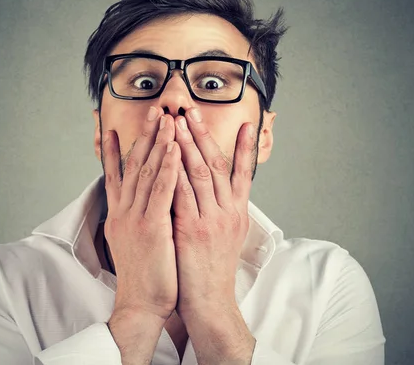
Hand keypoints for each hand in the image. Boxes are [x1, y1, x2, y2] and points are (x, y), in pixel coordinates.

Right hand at [103, 107, 180, 320]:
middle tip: (154, 110)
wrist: (140, 306)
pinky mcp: (151, 228)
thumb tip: (139, 202)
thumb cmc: (142, 276)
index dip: (118, 149)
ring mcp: (136, 218)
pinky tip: (175, 149)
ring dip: (158, 143)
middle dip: (145, 135)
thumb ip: (135, 217)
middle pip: (133, 165)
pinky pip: (161, 191)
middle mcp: (124, 211)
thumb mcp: (132, 241)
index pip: (116, 174)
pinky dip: (168, 168)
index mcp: (119, 215)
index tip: (119, 127)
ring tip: (167, 119)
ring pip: (147, 172)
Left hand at [171, 108, 255, 315]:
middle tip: (193, 111)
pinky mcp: (193, 230)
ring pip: (199, 173)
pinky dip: (175, 171)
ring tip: (176, 122)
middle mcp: (229, 212)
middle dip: (204, 135)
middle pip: (217, 165)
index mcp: (238, 212)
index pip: (244, 172)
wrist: (210, 303)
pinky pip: (182, 193)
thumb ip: (223, 209)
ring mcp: (212, 220)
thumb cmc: (213, 270)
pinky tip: (167, 154)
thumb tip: (217, 188)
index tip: (247, 122)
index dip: (246, 146)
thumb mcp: (228, 236)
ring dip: (187, 145)